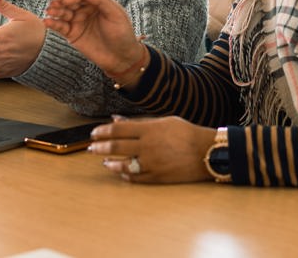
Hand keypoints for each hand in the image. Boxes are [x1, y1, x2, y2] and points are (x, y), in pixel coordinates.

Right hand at [42, 0, 145, 82]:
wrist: (122, 58)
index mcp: (97, 2)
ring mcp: (77, 21)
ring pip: (62, 12)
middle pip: (69, 1)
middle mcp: (85, 9)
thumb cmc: (122, 34)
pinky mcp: (72, 34)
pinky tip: (47, 22)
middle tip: (55, 4)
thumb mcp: (116, 14)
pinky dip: (52, 23)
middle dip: (61, 1)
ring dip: (55, 10)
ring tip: (50, 11)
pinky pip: (60, 27)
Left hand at [88, 116, 216, 183]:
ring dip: (110, 163)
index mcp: (149, 130)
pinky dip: (126, 175)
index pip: (118, 130)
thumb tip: (116, 119)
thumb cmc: (186, 133)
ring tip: (104, 162)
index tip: (94, 133)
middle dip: (100, 147)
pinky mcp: (157, 177)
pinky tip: (121, 172)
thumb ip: (138, 122)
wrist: (206, 152)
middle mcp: (147, 147)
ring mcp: (151, 163)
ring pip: (123, 165)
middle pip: (116, 147)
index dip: (102, 132)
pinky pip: (136, 178)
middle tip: (91, 148)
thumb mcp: (163, 121)